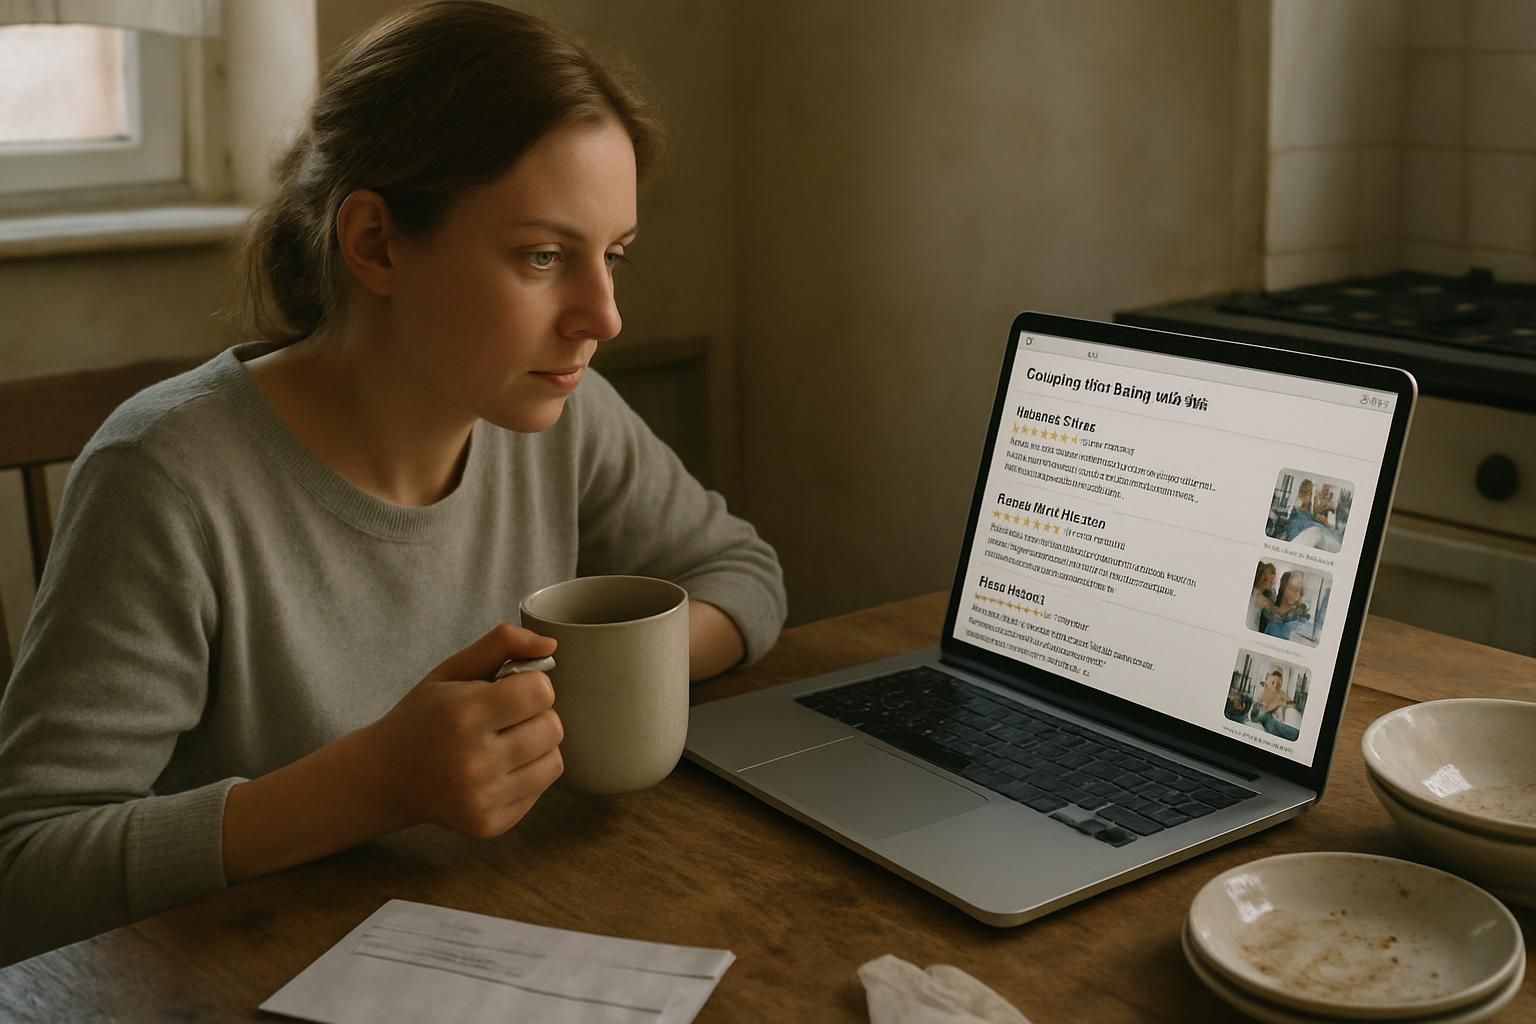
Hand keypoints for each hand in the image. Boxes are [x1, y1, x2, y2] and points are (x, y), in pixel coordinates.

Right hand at [363, 624, 563, 838]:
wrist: (385, 777)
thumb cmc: (425, 717)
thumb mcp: (452, 670)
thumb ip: (501, 643)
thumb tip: (551, 644)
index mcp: (463, 715)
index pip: (541, 692)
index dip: (529, 686)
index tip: (506, 692)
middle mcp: (473, 762)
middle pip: (553, 727)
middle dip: (536, 716)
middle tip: (504, 719)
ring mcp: (481, 799)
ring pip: (554, 761)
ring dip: (537, 747)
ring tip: (503, 743)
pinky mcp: (489, 825)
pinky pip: (540, 789)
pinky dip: (527, 775)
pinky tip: (496, 770)